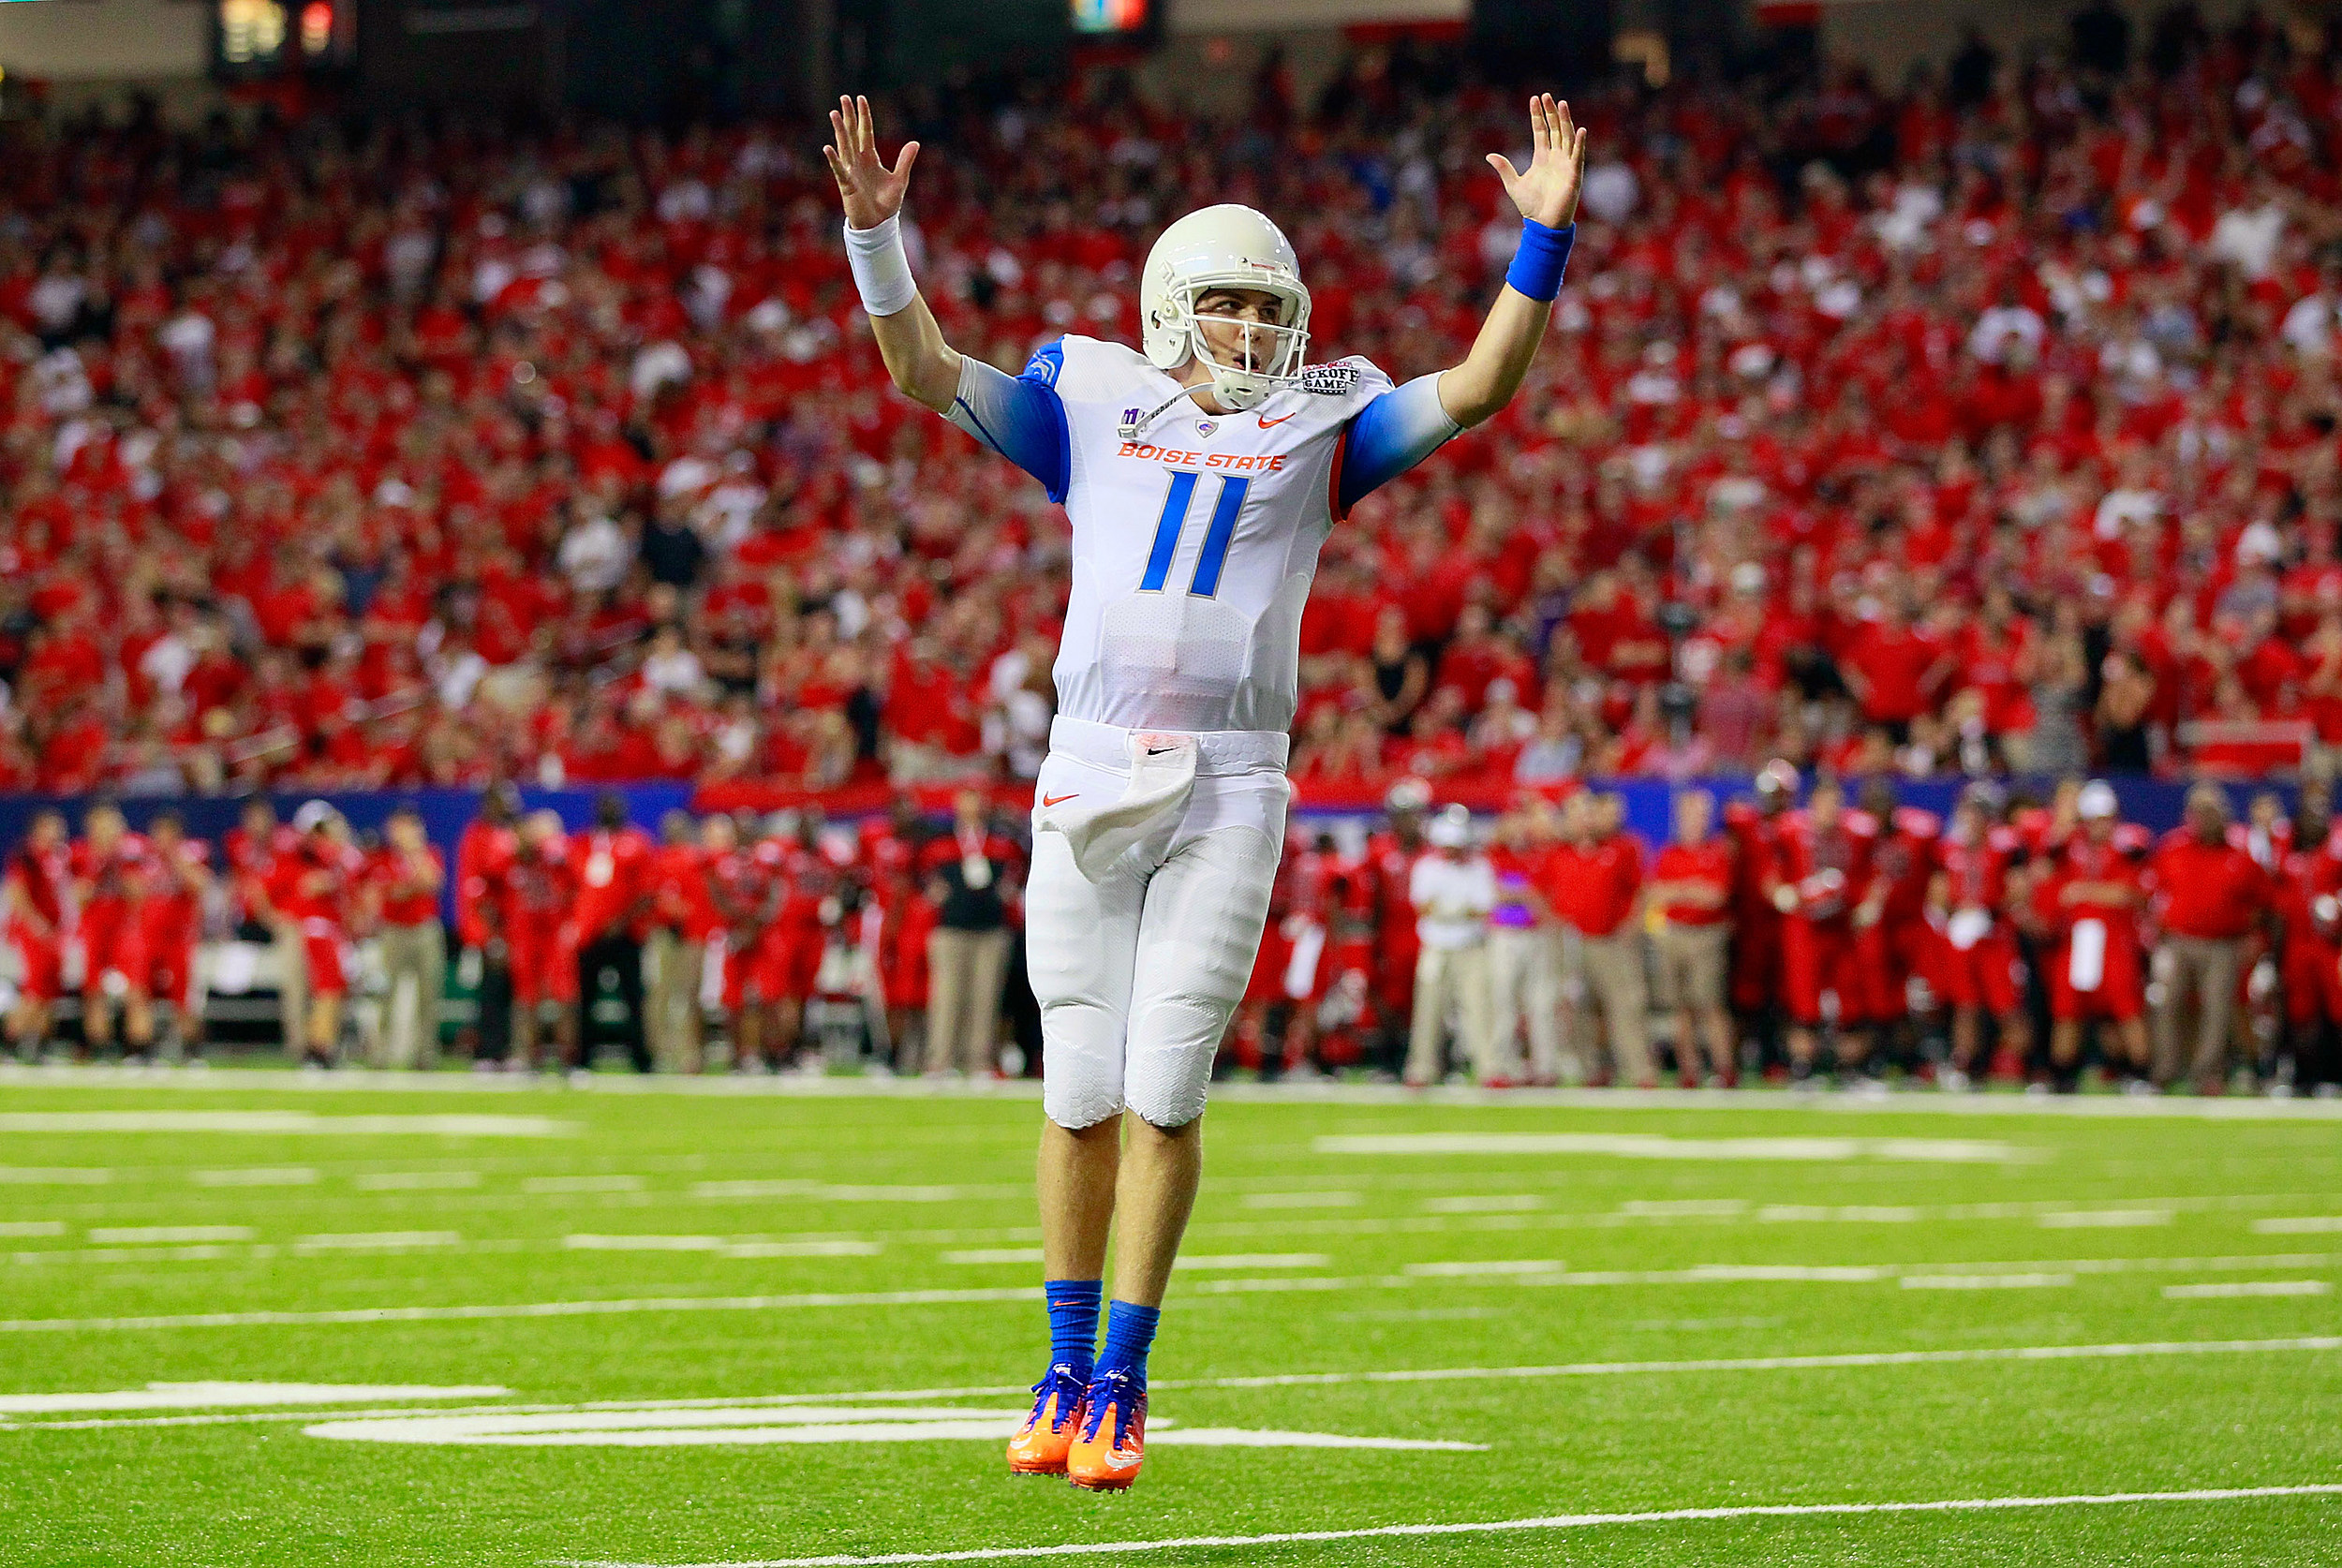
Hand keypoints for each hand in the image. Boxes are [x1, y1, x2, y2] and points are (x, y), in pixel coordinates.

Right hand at [823, 94, 918, 231]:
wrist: (879, 224)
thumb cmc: (886, 203)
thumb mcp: (900, 179)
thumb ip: (905, 161)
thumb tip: (915, 143)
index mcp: (870, 158)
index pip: (866, 132)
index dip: (864, 116)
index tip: (860, 99)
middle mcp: (858, 161)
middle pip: (852, 134)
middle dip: (849, 116)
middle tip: (844, 97)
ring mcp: (851, 171)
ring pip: (844, 146)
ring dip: (839, 130)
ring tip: (834, 114)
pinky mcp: (847, 185)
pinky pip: (839, 170)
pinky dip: (834, 160)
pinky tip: (828, 148)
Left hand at [1487, 94, 1587, 229]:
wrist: (1543, 224)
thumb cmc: (1530, 206)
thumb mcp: (1513, 184)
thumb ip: (1504, 168)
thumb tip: (1489, 155)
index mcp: (1542, 157)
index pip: (1541, 131)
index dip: (1538, 115)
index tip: (1534, 99)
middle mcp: (1555, 157)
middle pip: (1555, 129)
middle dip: (1551, 112)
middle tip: (1547, 96)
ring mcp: (1566, 164)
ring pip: (1567, 137)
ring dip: (1565, 121)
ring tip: (1562, 104)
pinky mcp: (1573, 174)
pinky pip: (1577, 156)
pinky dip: (1579, 143)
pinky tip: (1579, 130)